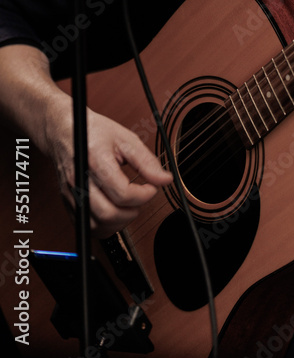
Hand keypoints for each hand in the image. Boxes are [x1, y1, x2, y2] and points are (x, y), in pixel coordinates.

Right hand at [45, 97, 172, 238]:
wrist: (65, 130)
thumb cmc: (94, 132)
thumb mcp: (126, 139)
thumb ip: (146, 161)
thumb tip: (164, 179)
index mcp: (96, 162)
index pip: (122, 193)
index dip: (144, 195)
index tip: (152, 188)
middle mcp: (81, 181)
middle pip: (108, 214)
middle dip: (132, 212)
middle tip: (141, 199)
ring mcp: (72, 194)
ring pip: (96, 226)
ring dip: (118, 222)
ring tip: (128, 206)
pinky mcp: (68, 202)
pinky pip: (85, 226)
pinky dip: (103, 226)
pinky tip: (113, 212)